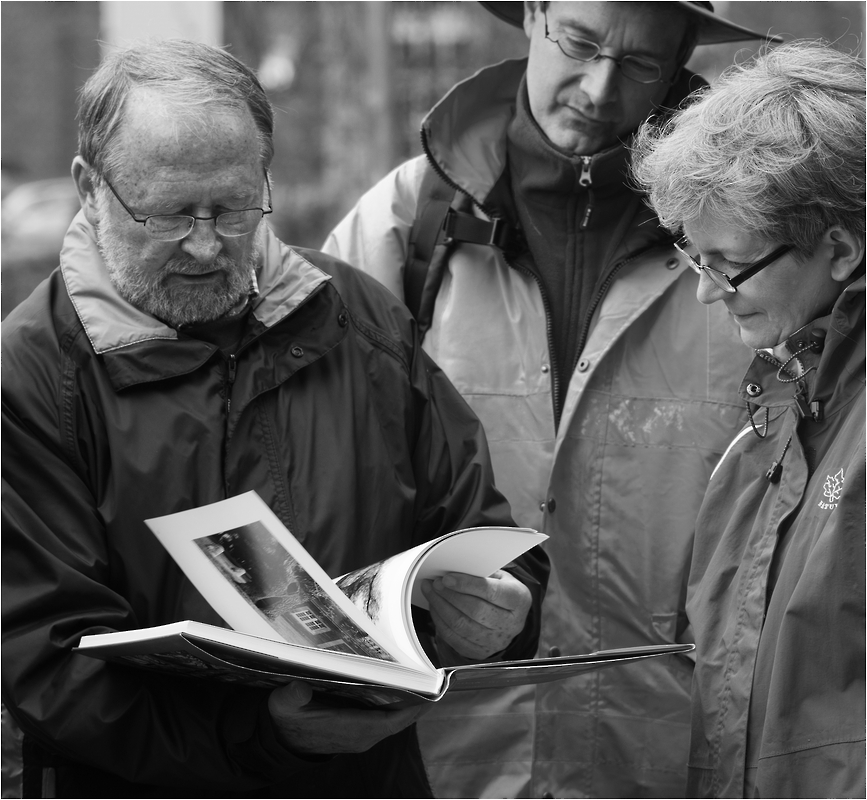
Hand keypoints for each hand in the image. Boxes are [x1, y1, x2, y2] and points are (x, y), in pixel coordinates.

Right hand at [268, 681, 425, 754]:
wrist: (283, 740)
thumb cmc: (287, 720)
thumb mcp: (283, 706)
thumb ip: (291, 698)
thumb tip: (299, 688)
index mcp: (351, 731)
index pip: (390, 722)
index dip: (411, 709)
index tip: (428, 692)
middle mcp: (363, 736)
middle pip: (399, 719)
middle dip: (417, 700)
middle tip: (433, 677)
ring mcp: (364, 734)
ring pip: (395, 718)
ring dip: (410, 701)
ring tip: (423, 677)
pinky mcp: (361, 730)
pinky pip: (388, 718)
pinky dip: (398, 703)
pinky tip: (403, 685)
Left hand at [420, 569, 531, 662]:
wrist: (508, 617)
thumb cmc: (501, 591)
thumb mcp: (500, 577)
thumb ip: (482, 573)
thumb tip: (454, 569)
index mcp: (519, 600)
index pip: (492, 592)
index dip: (467, 584)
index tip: (447, 577)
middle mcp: (511, 624)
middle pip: (475, 610)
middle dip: (450, 595)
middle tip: (435, 583)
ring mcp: (496, 641)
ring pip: (462, 625)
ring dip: (441, 606)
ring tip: (431, 591)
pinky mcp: (480, 652)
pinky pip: (454, 638)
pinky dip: (440, 621)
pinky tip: (435, 607)